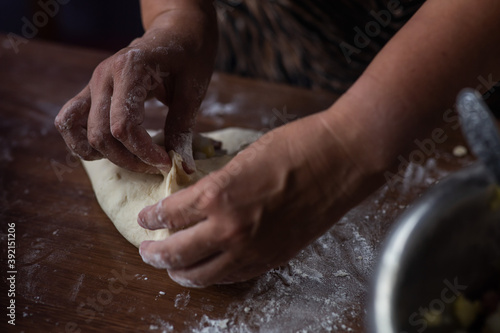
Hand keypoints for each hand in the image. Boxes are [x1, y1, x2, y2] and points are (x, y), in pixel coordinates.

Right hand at [54, 7, 216, 172]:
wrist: (175, 30)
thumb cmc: (188, 56)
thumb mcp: (193, 91)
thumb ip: (183, 129)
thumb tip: (183, 168)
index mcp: (130, 70)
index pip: (123, 127)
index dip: (144, 153)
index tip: (168, 163)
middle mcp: (104, 76)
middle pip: (100, 135)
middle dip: (130, 160)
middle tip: (158, 165)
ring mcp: (93, 82)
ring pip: (79, 131)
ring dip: (105, 155)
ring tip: (134, 159)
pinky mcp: (91, 91)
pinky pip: (70, 121)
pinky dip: (83, 142)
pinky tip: (112, 150)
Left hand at [137, 109, 382, 286]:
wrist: (342, 161)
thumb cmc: (296, 148)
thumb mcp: (243, 158)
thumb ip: (217, 185)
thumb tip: (196, 201)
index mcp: (217, 195)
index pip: (170, 214)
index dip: (153, 217)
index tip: (146, 218)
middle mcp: (229, 229)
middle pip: (176, 253)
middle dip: (154, 253)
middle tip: (146, 250)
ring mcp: (252, 249)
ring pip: (201, 275)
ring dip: (179, 273)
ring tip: (170, 269)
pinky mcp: (273, 258)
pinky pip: (232, 277)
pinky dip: (213, 276)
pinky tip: (207, 271)